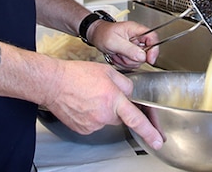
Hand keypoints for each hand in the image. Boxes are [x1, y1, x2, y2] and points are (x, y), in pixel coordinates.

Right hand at [43, 59, 162, 149]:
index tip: (158, 140)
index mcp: (113, 99)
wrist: (53, 83)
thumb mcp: (107, 71)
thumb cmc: (76, 74)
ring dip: (102, 110)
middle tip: (103, 93)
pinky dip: (92, 114)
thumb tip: (130, 94)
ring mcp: (93, 124)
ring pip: (106, 119)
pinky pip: (95, 123)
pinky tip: (83, 103)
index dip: (150, 131)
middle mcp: (104, 115)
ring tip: (89, 95)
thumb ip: (125, 84)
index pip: (136, 119)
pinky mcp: (84, 129)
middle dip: (117, 107)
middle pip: (120, 116)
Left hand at [89, 20, 159, 69]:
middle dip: (132, 58)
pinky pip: (131, 64)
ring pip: (138, 61)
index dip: (154, 49)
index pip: (153, 38)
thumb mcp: (114, 41)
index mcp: (136, 30)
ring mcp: (134, 46)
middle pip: (146, 53)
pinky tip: (116, 56)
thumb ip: (129, 49)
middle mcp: (137, 38)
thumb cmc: (103, 34)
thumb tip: (142, 56)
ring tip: (116, 53)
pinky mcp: (130, 53)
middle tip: (120, 53)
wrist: (96, 36)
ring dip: (126, 61)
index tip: (150, 59)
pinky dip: (122, 63)